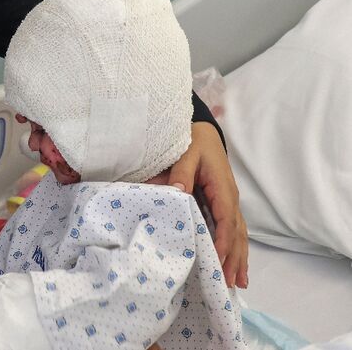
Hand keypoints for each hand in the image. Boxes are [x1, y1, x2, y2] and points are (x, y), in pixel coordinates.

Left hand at [168, 122, 248, 287]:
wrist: (204, 134)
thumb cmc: (194, 144)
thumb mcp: (186, 155)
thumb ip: (181, 174)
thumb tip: (178, 193)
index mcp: (222, 189)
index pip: (225, 220)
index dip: (223, 241)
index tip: (217, 259)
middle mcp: (231, 199)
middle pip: (236, 233)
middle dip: (234, 258)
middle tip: (229, 283)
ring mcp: (230, 203)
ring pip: (239, 235)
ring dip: (239, 258)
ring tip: (238, 283)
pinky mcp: (225, 205)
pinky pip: (234, 230)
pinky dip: (236, 249)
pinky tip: (235, 264)